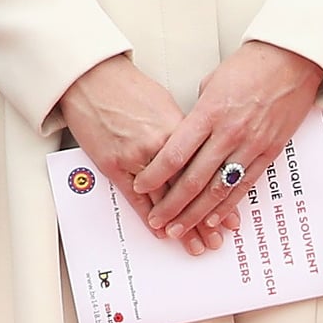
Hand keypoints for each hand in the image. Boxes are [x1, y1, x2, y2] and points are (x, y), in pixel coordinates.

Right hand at [57, 55, 241, 256]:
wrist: (92, 78)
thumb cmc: (127, 86)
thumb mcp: (166, 103)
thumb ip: (184, 130)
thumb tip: (199, 148)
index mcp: (179, 127)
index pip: (206, 170)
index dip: (220, 195)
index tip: (231, 216)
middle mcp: (161, 144)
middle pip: (189, 188)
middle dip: (205, 217)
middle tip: (218, 239)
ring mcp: (137, 157)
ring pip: (166, 198)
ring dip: (181, 223)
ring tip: (196, 244)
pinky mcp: (114, 164)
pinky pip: (135, 197)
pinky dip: (150, 216)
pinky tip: (162, 232)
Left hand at [132, 42, 322, 235]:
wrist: (291, 61)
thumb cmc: (251, 66)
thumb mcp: (211, 84)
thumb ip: (197, 114)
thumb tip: (185, 134)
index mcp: (208, 113)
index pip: (175, 153)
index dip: (155, 175)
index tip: (140, 186)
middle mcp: (228, 133)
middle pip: (193, 179)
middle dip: (172, 204)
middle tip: (157, 220)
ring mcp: (250, 145)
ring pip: (217, 189)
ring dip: (196, 213)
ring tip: (180, 228)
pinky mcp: (268, 153)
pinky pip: (243, 186)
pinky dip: (227, 205)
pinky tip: (213, 218)